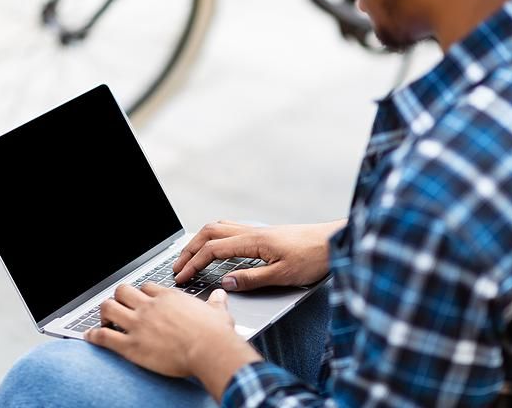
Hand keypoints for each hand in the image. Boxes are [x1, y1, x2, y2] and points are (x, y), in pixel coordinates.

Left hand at [85, 283, 260, 385]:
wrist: (209, 349)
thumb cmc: (214, 334)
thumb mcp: (218, 312)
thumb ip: (216, 302)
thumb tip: (220, 296)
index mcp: (168, 298)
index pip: (146, 287)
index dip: (141, 294)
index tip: (141, 301)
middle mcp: (150, 307)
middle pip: (122, 291)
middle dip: (118, 299)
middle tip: (119, 308)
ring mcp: (139, 324)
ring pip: (108, 308)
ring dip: (104, 313)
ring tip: (104, 321)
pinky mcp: (132, 345)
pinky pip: (104, 337)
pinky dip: (94, 336)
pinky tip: (90, 337)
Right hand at [172, 219, 344, 290]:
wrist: (335, 242)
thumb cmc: (314, 257)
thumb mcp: (283, 275)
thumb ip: (252, 279)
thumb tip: (226, 282)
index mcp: (253, 241)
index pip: (212, 249)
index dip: (193, 264)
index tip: (181, 277)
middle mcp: (251, 231)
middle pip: (209, 233)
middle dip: (189, 250)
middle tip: (177, 267)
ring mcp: (257, 230)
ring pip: (218, 228)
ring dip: (200, 241)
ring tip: (190, 257)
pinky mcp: (264, 234)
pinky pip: (230, 229)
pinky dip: (214, 237)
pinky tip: (216, 248)